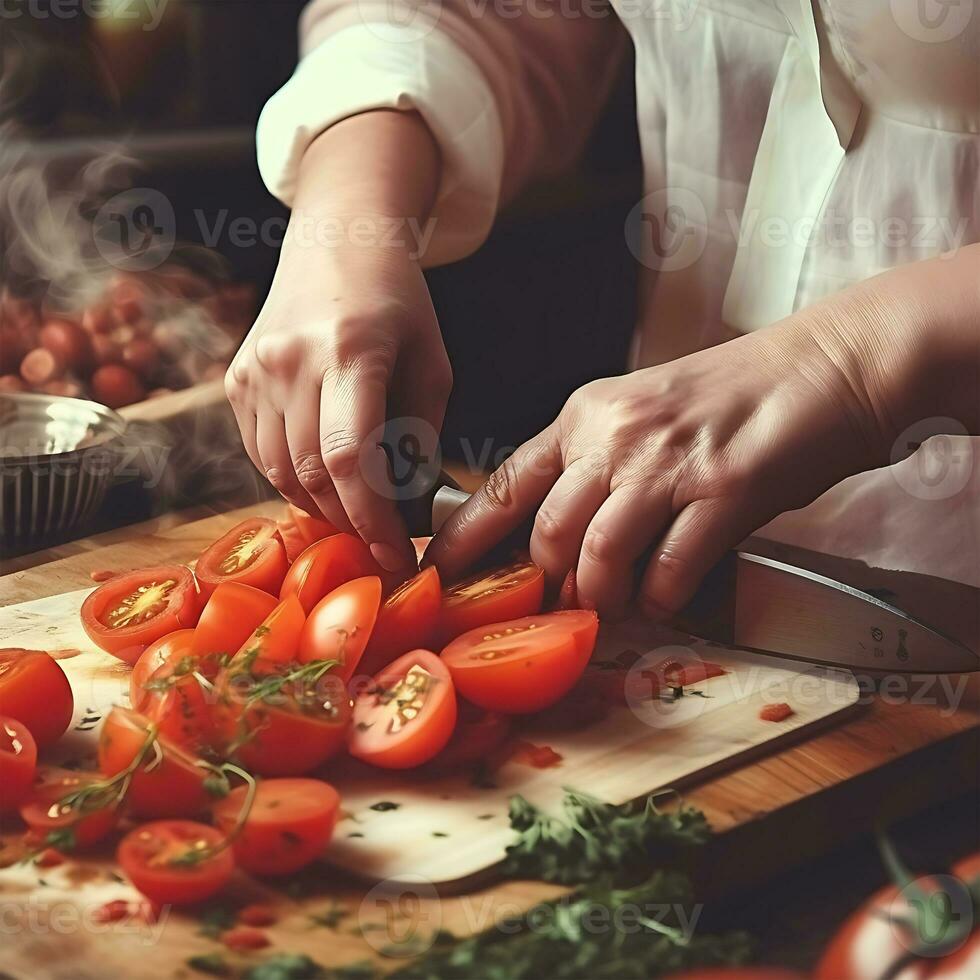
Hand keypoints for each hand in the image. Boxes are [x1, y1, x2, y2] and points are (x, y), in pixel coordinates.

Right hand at [225, 112, 448, 572]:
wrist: (336, 243)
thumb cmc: (398, 304)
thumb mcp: (431, 365)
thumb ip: (420, 438)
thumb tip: (408, 510)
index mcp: (351, 351)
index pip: (351, 458)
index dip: (372, 521)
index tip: (395, 558)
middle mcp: (291, 361)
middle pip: (314, 474)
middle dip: (352, 522)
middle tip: (382, 545)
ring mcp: (255, 371)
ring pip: (281, 473)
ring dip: (322, 507)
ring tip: (357, 514)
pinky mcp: (235, 380)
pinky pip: (261, 454)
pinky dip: (293, 481)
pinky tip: (324, 482)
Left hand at [424, 314, 892, 618]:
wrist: (824, 368)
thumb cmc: (732, 396)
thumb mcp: (642, 414)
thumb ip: (596, 466)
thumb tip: (560, 538)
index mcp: (584, 415)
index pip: (505, 484)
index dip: (465, 537)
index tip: (438, 573)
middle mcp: (615, 436)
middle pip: (548, 533)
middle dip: (551, 584)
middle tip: (567, 604)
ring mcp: (667, 463)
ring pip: (599, 555)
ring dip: (604, 596)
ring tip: (618, 604)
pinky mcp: (722, 491)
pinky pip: (670, 569)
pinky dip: (662, 596)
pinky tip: (668, 595)